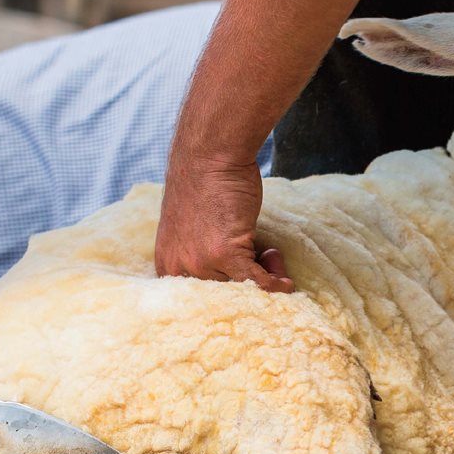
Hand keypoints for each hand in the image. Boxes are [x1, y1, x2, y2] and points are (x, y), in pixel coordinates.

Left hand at [155, 156, 293, 293]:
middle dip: (249, 284)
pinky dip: (276, 284)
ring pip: (242, 290)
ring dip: (266, 277)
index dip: (230, 289)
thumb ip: (203, 257)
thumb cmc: (207, 186)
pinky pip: (257, 282)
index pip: (200, 298)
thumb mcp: (191, 231)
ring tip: (271, 256)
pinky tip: (285, 283)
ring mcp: (200, 263)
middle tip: (264, 260)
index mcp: (167, 265)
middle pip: (223, 297)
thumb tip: (238, 280)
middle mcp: (179, 269)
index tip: (247, 274)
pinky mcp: (224, 253)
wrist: (210, 155)